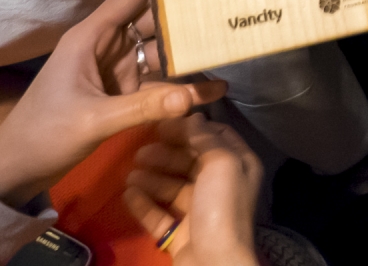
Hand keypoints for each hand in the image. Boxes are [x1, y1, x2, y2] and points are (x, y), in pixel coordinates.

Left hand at [0, 0, 227, 207]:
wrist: (18, 171)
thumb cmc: (45, 134)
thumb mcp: (94, 121)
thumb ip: (145, 107)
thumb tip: (192, 97)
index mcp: (92, 37)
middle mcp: (108, 45)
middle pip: (153, 20)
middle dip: (185, 10)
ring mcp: (118, 70)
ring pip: (161, 51)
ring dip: (189, 48)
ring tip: (230, 39)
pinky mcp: (125, 93)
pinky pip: (160, 83)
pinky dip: (183, 85)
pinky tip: (215, 87)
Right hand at [123, 115, 261, 265]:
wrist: (214, 262)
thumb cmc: (221, 206)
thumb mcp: (221, 162)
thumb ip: (206, 137)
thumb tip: (193, 116)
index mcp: (238, 165)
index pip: (216, 136)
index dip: (190, 128)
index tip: (162, 122)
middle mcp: (222, 186)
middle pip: (190, 162)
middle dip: (166, 154)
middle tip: (139, 151)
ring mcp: (200, 212)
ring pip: (173, 188)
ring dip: (152, 178)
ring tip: (130, 174)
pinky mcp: (181, 234)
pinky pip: (160, 215)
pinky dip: (144, 204)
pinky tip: (128, 194)